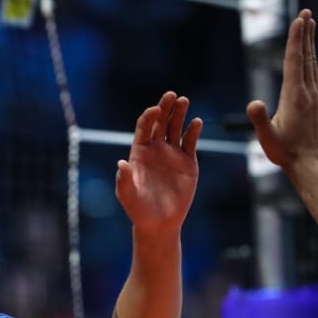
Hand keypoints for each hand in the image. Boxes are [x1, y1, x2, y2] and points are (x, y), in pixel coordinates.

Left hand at [116, 91, 201, 233]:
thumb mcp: (128, 196)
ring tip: (183, 101)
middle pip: (160, 123)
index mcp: (139, 154)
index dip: (148, 117)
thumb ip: (124, 180)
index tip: (155, 110)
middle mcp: (155, 150)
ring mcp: (172, 154)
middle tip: (171, 95)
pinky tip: (197, 122)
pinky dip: (193, 131)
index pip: (143, 129)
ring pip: (176, 128)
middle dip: (165, 108)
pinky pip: (190, 142)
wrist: (159, 223)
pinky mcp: (187, 161)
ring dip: (179, 114)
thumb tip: (121, 163)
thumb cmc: (139, 210)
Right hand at [247, 9, 317, 172]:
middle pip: (306, 57)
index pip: (294, 62)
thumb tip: (253, 102)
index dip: (295, 40)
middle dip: (304, 34)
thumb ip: (259, 119)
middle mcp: (308, 92)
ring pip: (315, 63)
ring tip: (311, 24)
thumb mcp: (267, 137)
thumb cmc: (285, 152)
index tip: (298, 21)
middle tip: (305, 13)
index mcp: (294, 96)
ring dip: (312, 42)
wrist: (310, 163)